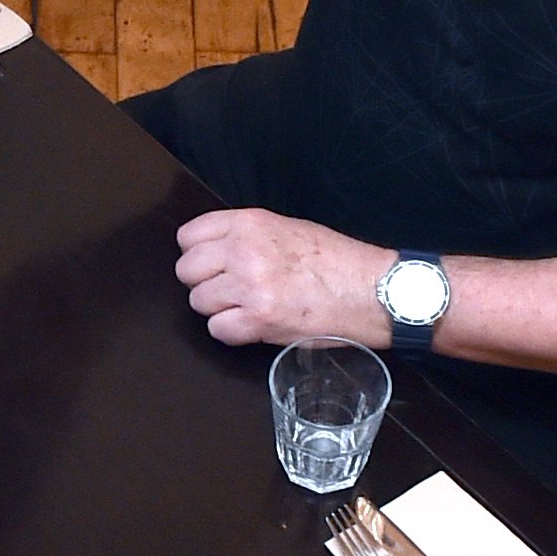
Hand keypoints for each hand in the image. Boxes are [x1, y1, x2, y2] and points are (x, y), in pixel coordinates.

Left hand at [174, 208, 386, 349]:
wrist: (370, 290)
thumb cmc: (337, 261)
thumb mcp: (288, 228)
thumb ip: (248, 235)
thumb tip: (217, 250)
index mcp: (250, 223)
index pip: (189, 237)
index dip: (198, 254)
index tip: (211, 264)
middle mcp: (244, 250)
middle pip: (187, 270)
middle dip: (205, 282)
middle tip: (229, 290)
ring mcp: (249, 285)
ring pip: (199, 302)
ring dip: (218, 309)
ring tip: (246, 308)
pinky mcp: (259, 319)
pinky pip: (218, 329)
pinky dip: (232, 332)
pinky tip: (252, 325)